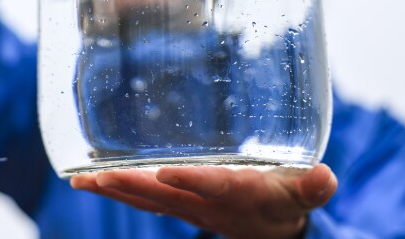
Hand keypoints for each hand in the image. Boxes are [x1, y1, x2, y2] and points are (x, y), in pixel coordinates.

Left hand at [70, 164, 336, 238]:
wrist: (270, 229)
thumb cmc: (284, 202)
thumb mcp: (302, 196)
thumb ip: (312, 188)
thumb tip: (325, 177)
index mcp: (237, 196)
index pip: (213, 187)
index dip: (192, 182)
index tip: (165, 174)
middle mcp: (205, 205)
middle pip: (164, 197)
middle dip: (131, 186)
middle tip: (97, 176)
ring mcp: (186, 207)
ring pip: (145, 200)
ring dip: (113, 191)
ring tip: (79, 181)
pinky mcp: (176, 202)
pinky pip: (142, 198)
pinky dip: (116, 190)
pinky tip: (90, 179)